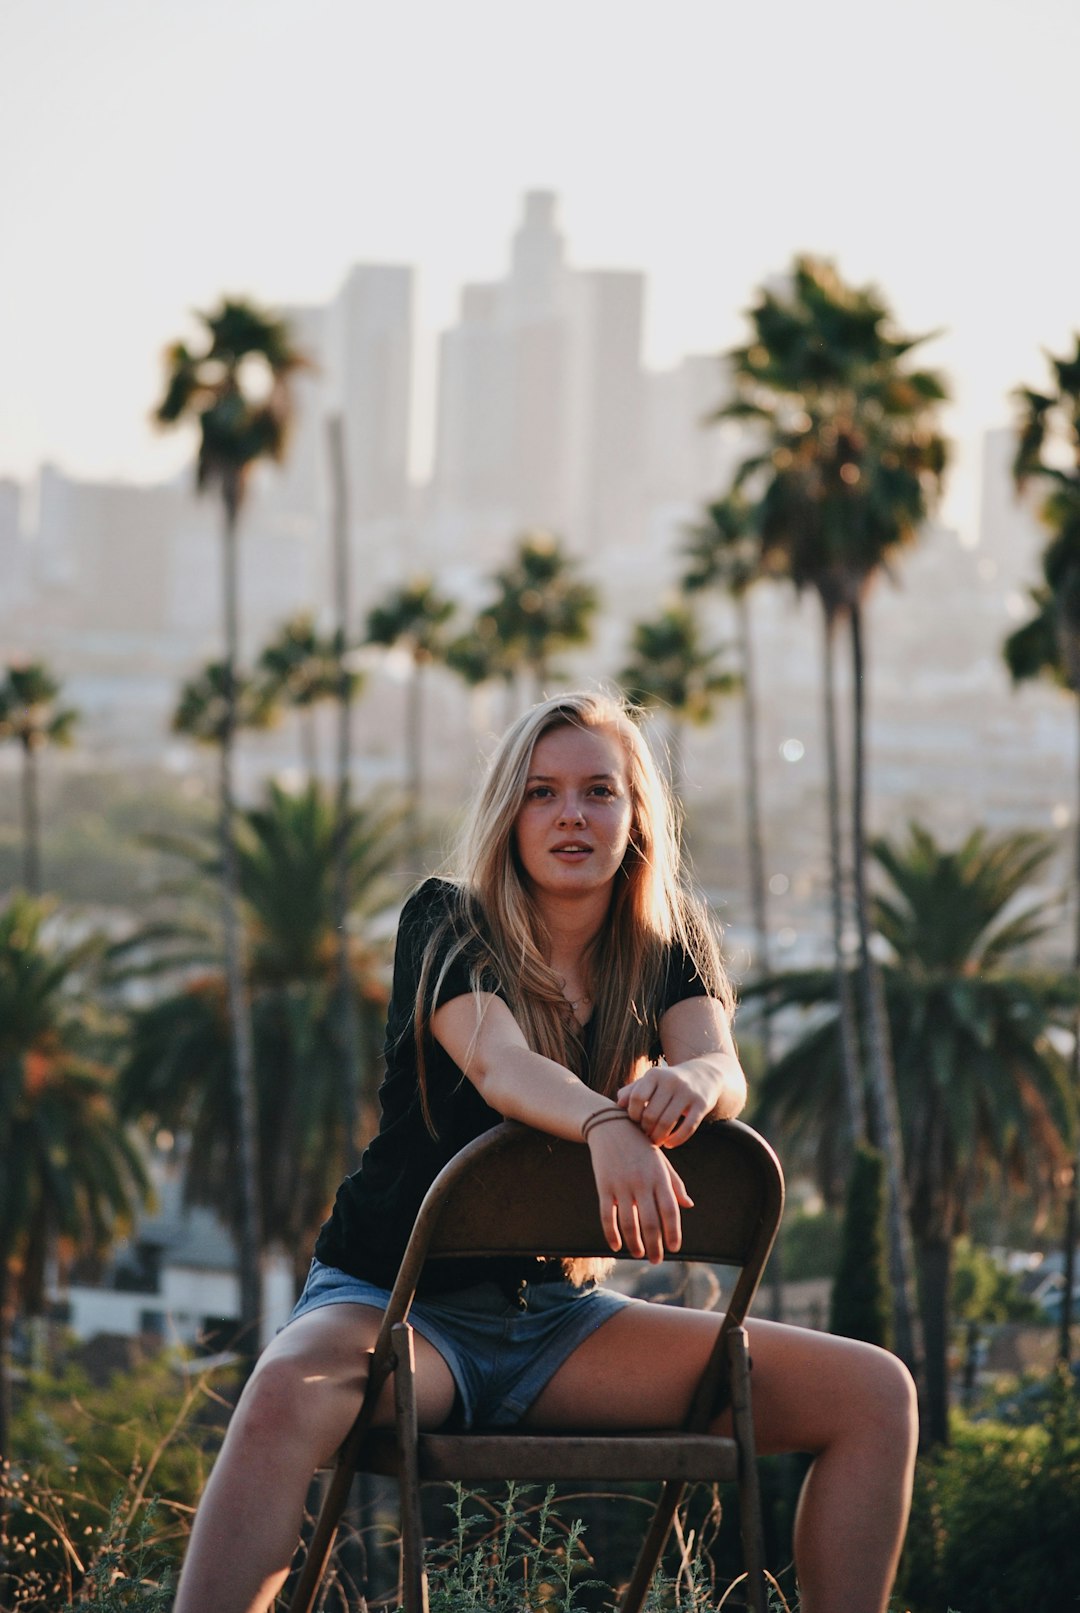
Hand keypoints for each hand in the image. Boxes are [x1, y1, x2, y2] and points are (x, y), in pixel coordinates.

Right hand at [585, 1118, 693, 1261]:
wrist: (611, 1125)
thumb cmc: (640, 1145)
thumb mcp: (661, 1161)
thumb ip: (674, 1184)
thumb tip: (688, 1205)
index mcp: (659, 1176)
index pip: (670, 1210)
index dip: (673, 1232)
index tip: (675, 1248)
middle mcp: (642, 1182)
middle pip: (651, 1222)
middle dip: (655, 1246)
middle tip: (656, 1260)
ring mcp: (621, 1185)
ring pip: (629, 1223)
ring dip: (634, 1243)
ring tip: (639, 1254)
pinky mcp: (604, 1186)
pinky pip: (607, 1215)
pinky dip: (611, 1233)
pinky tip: (616, 1246)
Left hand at [615, 1064, 717, 1147]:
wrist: (704, 1074)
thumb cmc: (669, 1082)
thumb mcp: (651, 1081)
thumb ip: (632, 1091)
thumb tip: (618, 1105)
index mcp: (655, 1074)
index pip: (637, 1098)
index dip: (633, 1114)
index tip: (635, 1122)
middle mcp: (671, 1081)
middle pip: (651, 1114)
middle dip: (645, 1129)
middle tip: (645, 1136)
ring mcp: (687, 1092)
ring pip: (667, 1122)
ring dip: (658, 1137)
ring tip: (655, 1141)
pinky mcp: (702, 1104)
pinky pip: (687, 1128)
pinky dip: (676, 1140)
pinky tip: (669, 1144)